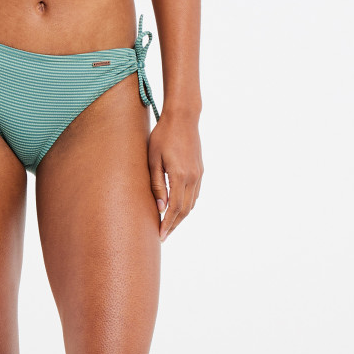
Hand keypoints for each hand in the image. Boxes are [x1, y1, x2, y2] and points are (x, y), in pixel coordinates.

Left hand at [147, 111, 202, 240]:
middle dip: (174, 225)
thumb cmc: (162, 135)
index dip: (167, 224)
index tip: (160, 236)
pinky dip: (187, 205)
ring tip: (169, 225)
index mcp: (180, 176)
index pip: (174, 208)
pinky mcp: (200, 170)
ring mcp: (198, 174)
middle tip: (163, 235)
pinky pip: (195, 194)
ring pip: (192, 203)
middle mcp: (192, 178)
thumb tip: (160, 207)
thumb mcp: (153, 159)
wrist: (183, 117)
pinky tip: (178, 208)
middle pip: (185, 210)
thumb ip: (157, 184)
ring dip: (181, 216)